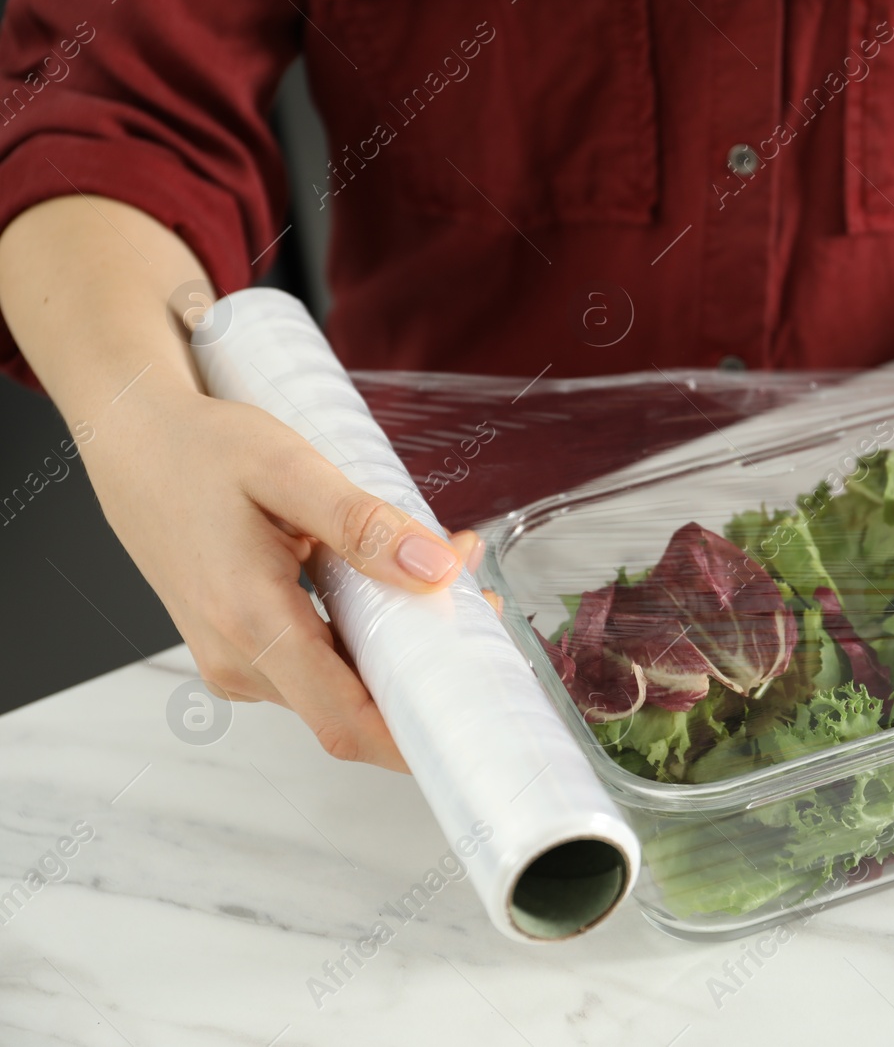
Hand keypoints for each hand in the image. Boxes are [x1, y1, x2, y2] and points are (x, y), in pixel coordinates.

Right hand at [84, 385, 486, 770]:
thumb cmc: (199, 451)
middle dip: (426, 671)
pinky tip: (391, 585)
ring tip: (443, 574)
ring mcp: (235, 662)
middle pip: (355, 709)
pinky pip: (317, 667)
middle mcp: (239, 660)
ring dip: (399, 649)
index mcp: (251, 623)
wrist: (132, 443)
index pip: (348, 721)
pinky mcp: (241, 651)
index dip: (416, 735)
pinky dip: (365, 638)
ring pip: (339, 688)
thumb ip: (364, 525)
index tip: (474, 719)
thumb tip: (433, 569)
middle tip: (475, 602)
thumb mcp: (289, 469)